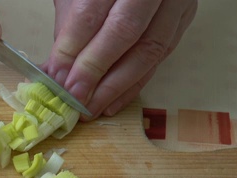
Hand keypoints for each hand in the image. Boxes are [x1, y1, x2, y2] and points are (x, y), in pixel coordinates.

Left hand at [41, 0, 197, 118]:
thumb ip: (68, 27)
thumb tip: (53, 72)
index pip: (91, 13)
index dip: (72, 49)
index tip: (57, 78)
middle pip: (125, 32)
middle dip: (95, 71)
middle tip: (74, 98)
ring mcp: (175, 2)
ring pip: (149, 50)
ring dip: (116, 87)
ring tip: (90, 107)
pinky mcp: (183, 19)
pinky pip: (160, 58)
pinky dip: (134, 85)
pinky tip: (112, 102)